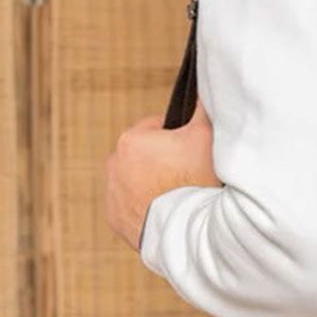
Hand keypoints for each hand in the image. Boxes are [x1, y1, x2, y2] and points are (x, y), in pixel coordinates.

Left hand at [106, 99, 219, 252]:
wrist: (187, 231)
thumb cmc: (196, 179)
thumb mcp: (205, 135)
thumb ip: (201, 106)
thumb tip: (203, 86)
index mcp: (131, 140)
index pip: (157, 127)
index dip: (179, 137)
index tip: (192, 150)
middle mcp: (114, 164)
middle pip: (145, 154)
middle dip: (163, 159)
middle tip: (188, 172)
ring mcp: (111, 194)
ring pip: (136, 179)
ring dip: (153, 182)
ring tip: (178, 193)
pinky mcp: (114, 219)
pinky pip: (131, 204)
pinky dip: (145, 205)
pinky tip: (167, 209)